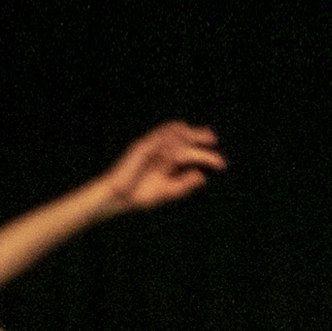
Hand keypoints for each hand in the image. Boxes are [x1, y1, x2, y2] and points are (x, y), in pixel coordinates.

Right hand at [99, 122, 226, 213]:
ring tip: (201, 140)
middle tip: (212, 139)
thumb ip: (184, 183)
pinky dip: (169, 142)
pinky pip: (156, 141)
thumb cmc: (140, 195)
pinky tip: (182, 148)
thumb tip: (202, 176)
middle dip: (196, 134)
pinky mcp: (139, 148)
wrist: (118, 198)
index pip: (183, 140)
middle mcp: (158, 147)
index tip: (214, 142)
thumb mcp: (168, 190)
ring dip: (186, 135)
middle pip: (178, 132)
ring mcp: (148, 146)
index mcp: (165, 154)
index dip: (198, 137)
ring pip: (170, 134)